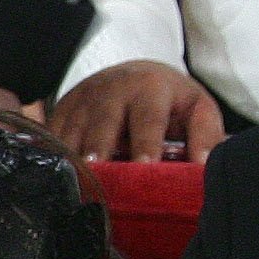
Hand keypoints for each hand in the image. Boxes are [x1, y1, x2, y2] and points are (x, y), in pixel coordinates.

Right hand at [53, 60, 227, 163]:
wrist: (134, 74)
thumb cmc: (169, 100)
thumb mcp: (197, 109)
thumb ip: (206, 136)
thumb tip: (204, 166)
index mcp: (149, 88)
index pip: (147, 118)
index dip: (146, 143)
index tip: (144, 166)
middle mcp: (112, 89)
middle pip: (102, 123)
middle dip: (99, 149)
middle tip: (98, 176)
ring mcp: (83, 99)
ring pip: (73, 130)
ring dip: (72, 158)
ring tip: (75, 184)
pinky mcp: (63, 108)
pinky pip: (52, 134)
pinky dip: (53, 155)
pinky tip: (57, 176)